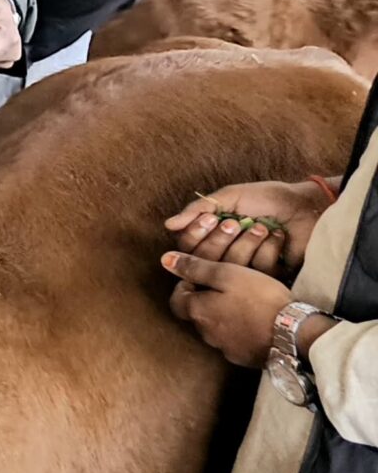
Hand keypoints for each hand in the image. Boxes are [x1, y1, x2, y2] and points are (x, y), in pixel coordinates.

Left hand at [164, 251, 293, 367]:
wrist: (294, 334)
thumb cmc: (259, 298)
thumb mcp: (227, 274)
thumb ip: (195, 267)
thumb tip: (165, 259)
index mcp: (197, 311)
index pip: (176, 299)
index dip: (185, 285)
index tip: (201, 276)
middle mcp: (206, 334)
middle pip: (196, 314)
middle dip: (205, 300)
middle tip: (225, 287)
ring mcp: (226, 349)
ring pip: (215, 328)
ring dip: (223, 315)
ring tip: (242, 302)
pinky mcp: (244, 358)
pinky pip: (235, 341)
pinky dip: (239, 329)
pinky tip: (255, 321)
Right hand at [166, 180, 328, 275]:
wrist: (304, 206)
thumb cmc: (267, 198)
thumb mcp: (230, 196)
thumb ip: (199, 208)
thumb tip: (169, 225)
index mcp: (213, 234)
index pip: (188, 245)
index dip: (195, 234)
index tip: (210, 219)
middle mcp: (226, 253)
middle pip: (204, 260)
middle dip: (219, 240)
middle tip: (235, 224)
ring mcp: (247, 266)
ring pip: (230, 268)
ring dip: (246, 242)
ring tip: (262, 226)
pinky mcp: (270, 275)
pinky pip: (258, 271)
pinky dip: (268, 249)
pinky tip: (278, 236)